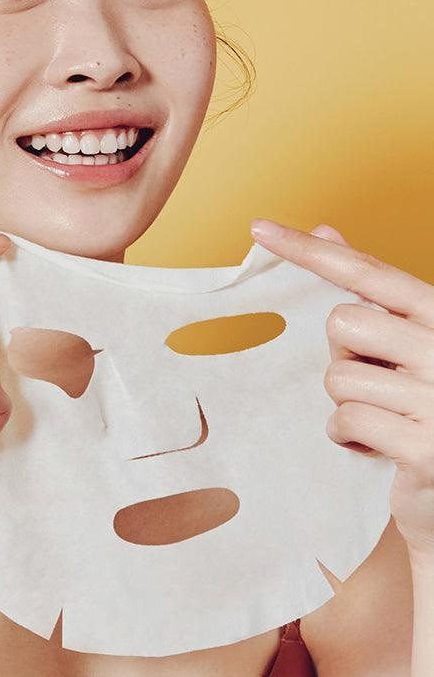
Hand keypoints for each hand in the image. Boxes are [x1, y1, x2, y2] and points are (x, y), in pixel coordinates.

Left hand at [249, 218, 433, 562]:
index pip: (367, 273)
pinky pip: (345, 421)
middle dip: (345, 355)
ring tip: (386, 418)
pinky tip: (379, 447)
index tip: (259, 227)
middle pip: (342, 324)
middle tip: (379, 382)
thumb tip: (327, 230)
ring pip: (338, 377)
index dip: (309, 250)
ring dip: (348, 403)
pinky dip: (348, 437)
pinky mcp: (425, 448)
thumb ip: (373, 292)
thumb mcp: (406, 342)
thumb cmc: (422, 406)